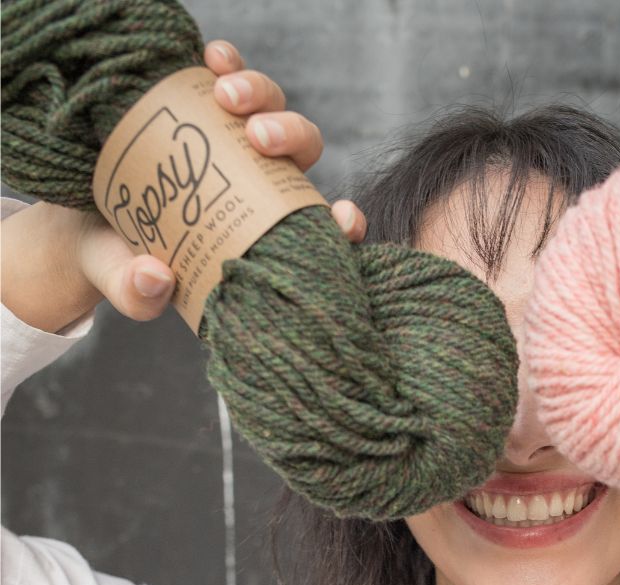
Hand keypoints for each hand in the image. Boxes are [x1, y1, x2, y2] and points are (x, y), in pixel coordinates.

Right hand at [1, 41, 368, 332]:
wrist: (79, 224)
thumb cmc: (121, 262)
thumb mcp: (125, 281)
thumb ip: (138, 294)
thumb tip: (157, 279)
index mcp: (262, 231)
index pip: (320, 225)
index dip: (343, 222)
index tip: (344, 218)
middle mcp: (259, 181)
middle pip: (301, 150)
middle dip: (292, 135)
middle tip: (259, 138)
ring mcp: (231, 138)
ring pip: (271, 105)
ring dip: (260, 93)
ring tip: (225, 95)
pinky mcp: (199, 102)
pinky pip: (226, 71)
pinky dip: (227, 62)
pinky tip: (213, 59)